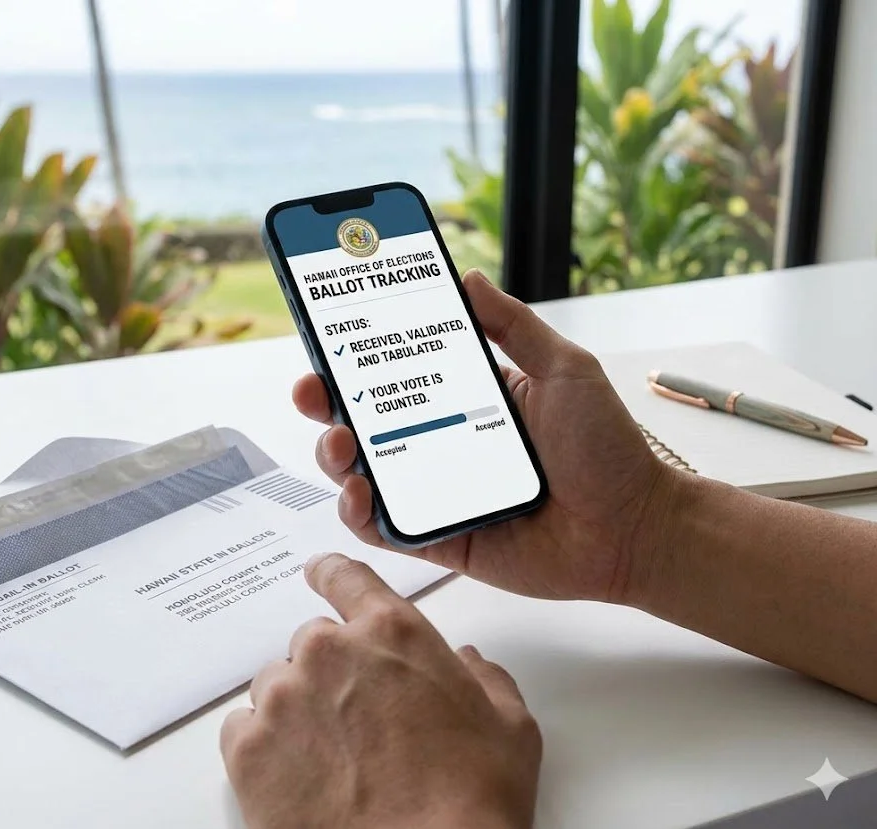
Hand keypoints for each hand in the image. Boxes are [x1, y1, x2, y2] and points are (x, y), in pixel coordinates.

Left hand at [221, 553, 540, 828]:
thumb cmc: (470, 801)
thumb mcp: (509, 728)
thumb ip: (485, 677)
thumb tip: (469, 662)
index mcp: (392, 632)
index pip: (345, 577)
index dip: (331, 574)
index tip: (320, 573)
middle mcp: (330, 652)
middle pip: (313, 641)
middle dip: (331, 671)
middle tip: (358, 720)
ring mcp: (284, 699)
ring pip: (277, 685)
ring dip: (297, 708)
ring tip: (332, 758)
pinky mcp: (248, 749)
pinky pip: (244, 728)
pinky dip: (266, 746)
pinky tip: (300, 777)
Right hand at [293, 270, 675, 602]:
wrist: (633, 528)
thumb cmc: (608, 449)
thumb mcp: (564, 370)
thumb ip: (513, 325)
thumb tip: (467, 277)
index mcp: (466, 399)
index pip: (398, 373)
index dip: (357, 356)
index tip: (327, 332)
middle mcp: (443, 442)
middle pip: (366, 422)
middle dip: (327, 403)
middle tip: (313, 389)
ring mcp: (438, 493)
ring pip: (365, 474)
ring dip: (336, 456)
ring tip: (340, 443)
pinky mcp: (441, 539)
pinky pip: (387, 529)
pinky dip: (361, 514)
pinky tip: (360, 494)